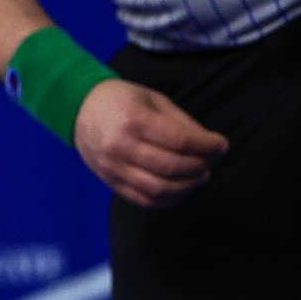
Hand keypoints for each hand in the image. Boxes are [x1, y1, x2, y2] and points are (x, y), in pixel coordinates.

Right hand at [73, 78, 227, 207]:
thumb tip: (210, 145)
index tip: (221, 145)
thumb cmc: (121, 100)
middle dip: (200, 167)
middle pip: (172, 167)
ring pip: (159, 189)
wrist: (79, 108)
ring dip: (187, 187)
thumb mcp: (153, 99)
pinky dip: (168, 200)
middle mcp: (121, 146)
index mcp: (133, 120)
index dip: (207, 146)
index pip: (181, 141)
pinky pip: (143, 200)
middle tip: (210, 161)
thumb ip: (182, 123)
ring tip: (199, 177)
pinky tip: (180, 190)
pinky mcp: (110, 181)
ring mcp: (113, 167)